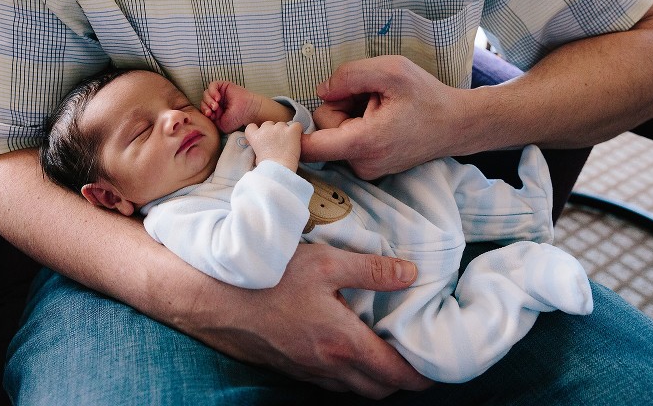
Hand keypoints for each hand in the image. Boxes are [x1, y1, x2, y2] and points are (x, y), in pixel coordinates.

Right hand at [194, 244, 432, 397]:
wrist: (215, 298)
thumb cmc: (270, 277)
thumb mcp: (326, 263)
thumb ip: (372, 271)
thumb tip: (412, 275)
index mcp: (342, 343)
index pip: (395, 373)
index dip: (421, 374)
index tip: (438, 365)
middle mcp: (327, 366)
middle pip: (378, 389)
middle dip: (401, 380)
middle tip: (414, 358)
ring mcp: (306, 371)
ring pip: (352, 389)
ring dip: (373, 379)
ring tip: (383, 353)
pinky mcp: (289, 368)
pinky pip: (328, 383)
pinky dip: (347, 374)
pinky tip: (344, 349)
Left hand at [201, 80, 261, 132]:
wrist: (248, 112)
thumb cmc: (237, 119)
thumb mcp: (220, 124)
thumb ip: (211, 120)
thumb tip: (205, 114)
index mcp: (216, 110)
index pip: (204, 109)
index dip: (205, 112)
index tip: (212, 117)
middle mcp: (217, 101)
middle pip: (203, 101)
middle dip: (206, 107)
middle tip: (212, 112)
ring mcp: (220, 93)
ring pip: (206, 93)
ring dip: (209, 100)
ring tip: (216, 106)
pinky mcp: (224, 85)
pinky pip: (212, 85)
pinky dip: (212, 91)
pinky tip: (218, 98)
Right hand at [245, 120, 302, 170]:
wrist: (279, 169)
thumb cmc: (267, 167)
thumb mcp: (256, 157)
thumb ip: (259, 148)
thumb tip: (263, 149)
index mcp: (255, 136)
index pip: (252, 127)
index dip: (258, 130)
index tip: (262, 136)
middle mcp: (266, 129)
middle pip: (269, 124)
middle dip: (273, 131)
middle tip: (277, 141)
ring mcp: (279, 128)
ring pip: (282, 124)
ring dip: (285, 131)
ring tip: (289, 142)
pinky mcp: (292, 130)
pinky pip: (296, 125)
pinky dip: (297, 130)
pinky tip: (297, 137)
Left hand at [303, 55, 469, 178]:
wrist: (457, 125)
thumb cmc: (427, 97)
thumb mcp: (391, 71)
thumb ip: (349, 75)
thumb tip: (322, 89)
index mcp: (363, 143)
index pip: (310, 149)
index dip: (293, 132)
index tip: (285, 121)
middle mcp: (361, 163)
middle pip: (323, 131)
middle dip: (338, 107)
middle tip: (370, 97)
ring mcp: (366, 168)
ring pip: (336, 134)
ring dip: (350, 115)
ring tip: (380, 107)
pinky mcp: (369, 167)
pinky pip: (348, 141)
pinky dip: (358, 125)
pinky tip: (381, 118)